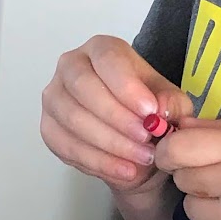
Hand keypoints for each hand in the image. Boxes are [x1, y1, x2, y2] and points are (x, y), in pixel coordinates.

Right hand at [41, 36, 193, 193]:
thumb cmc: (148, 111)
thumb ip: (171, 103)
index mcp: (102, 49)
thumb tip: (160, 108)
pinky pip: (66, 146)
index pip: (107, 59)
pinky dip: (98, 162)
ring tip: (141, 158)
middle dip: (116, 117)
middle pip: (83, 86)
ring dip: (109, 143)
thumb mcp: (171, 104)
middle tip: (146, 139)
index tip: (149, 111)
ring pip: (73, 119)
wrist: (134, 141)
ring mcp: (55, 96)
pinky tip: (124, 170)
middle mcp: (71, 66)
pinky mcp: (48, 127)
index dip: (127, 86)